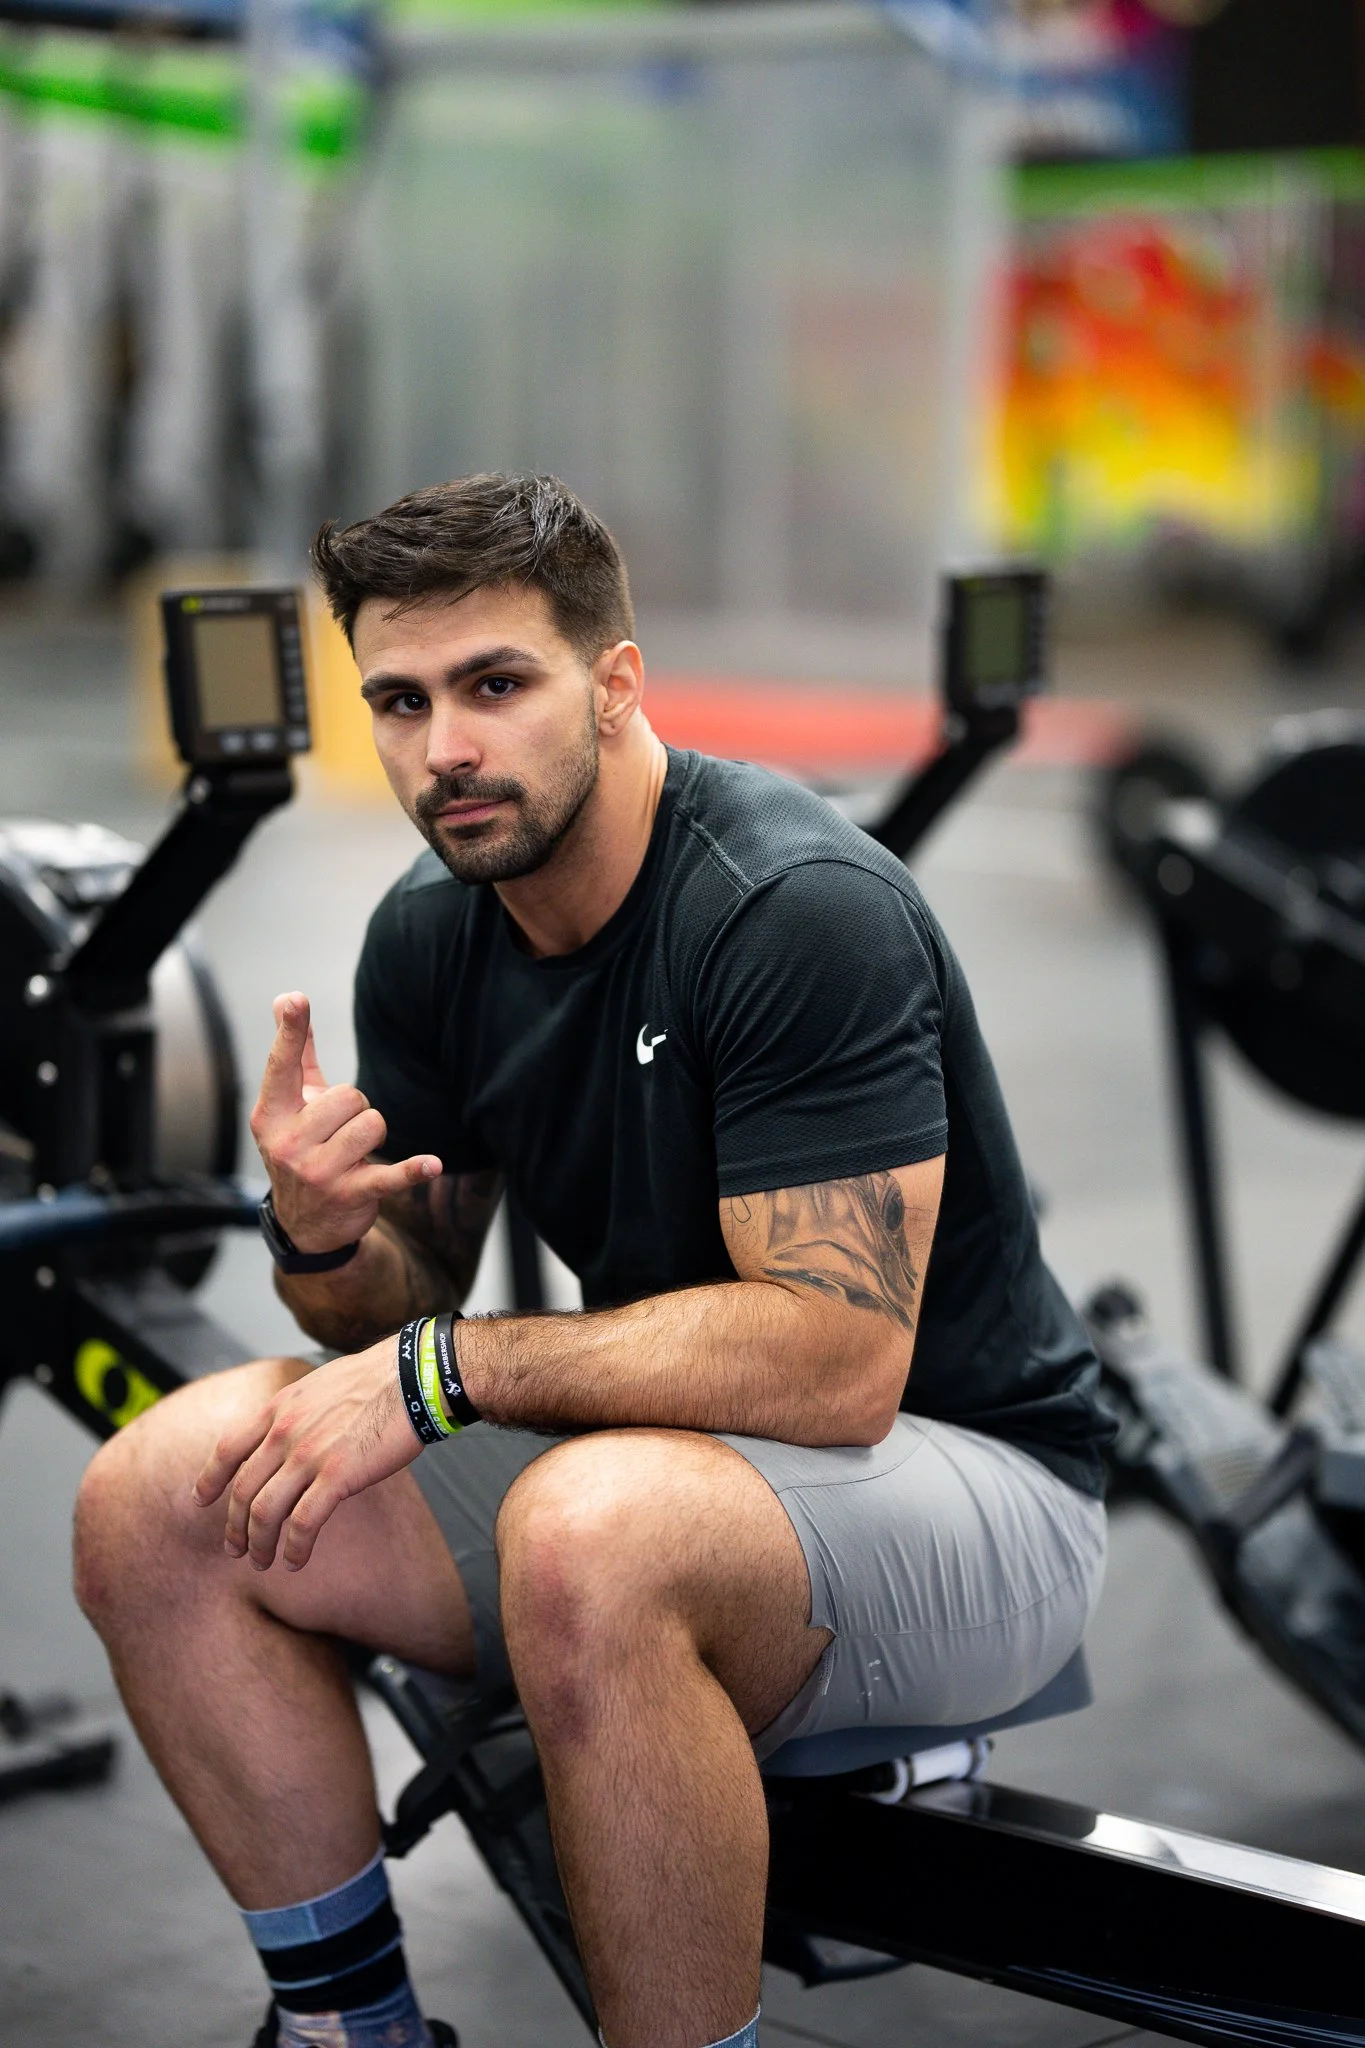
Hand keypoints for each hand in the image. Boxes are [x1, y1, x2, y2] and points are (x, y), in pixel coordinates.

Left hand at [192, 1339, 420, 1569]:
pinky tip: (296, 1560)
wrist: (413, 1377)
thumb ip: (297, 1412)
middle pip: (242, 1489)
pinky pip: (303, 1523)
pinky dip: (295, 1547)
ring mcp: (309, 1455)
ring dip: (259, 1543)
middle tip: (234, 1548)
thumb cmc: (378, 1381)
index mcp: (279, 1408)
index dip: (210, 1479)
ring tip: (263, 1561)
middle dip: (234, 1526)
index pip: (228, 1448)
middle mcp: (285, 1432)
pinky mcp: (337, 1476)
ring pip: (265, 1512)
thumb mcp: (320, 1386)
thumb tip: (290, 1437)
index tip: (201, 1500)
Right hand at [250, 992, 440, 1252]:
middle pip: (349, 1095)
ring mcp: (318, 1172)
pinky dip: (413, 1170)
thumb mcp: (292, 1109)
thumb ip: (294, 1056)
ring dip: (374, 1134)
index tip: (296, 1000)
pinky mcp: (351, 1194)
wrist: (304, 1226)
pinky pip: (390, 1175)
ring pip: (372, 1123)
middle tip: (342, 1132)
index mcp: (272, 1116)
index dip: (291, 1032)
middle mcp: (288, 1144)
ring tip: (356, 1152)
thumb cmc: (302, 1149)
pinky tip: (433, 1166)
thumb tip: (287, 999)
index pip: (282, 1067)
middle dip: (357, 1109)